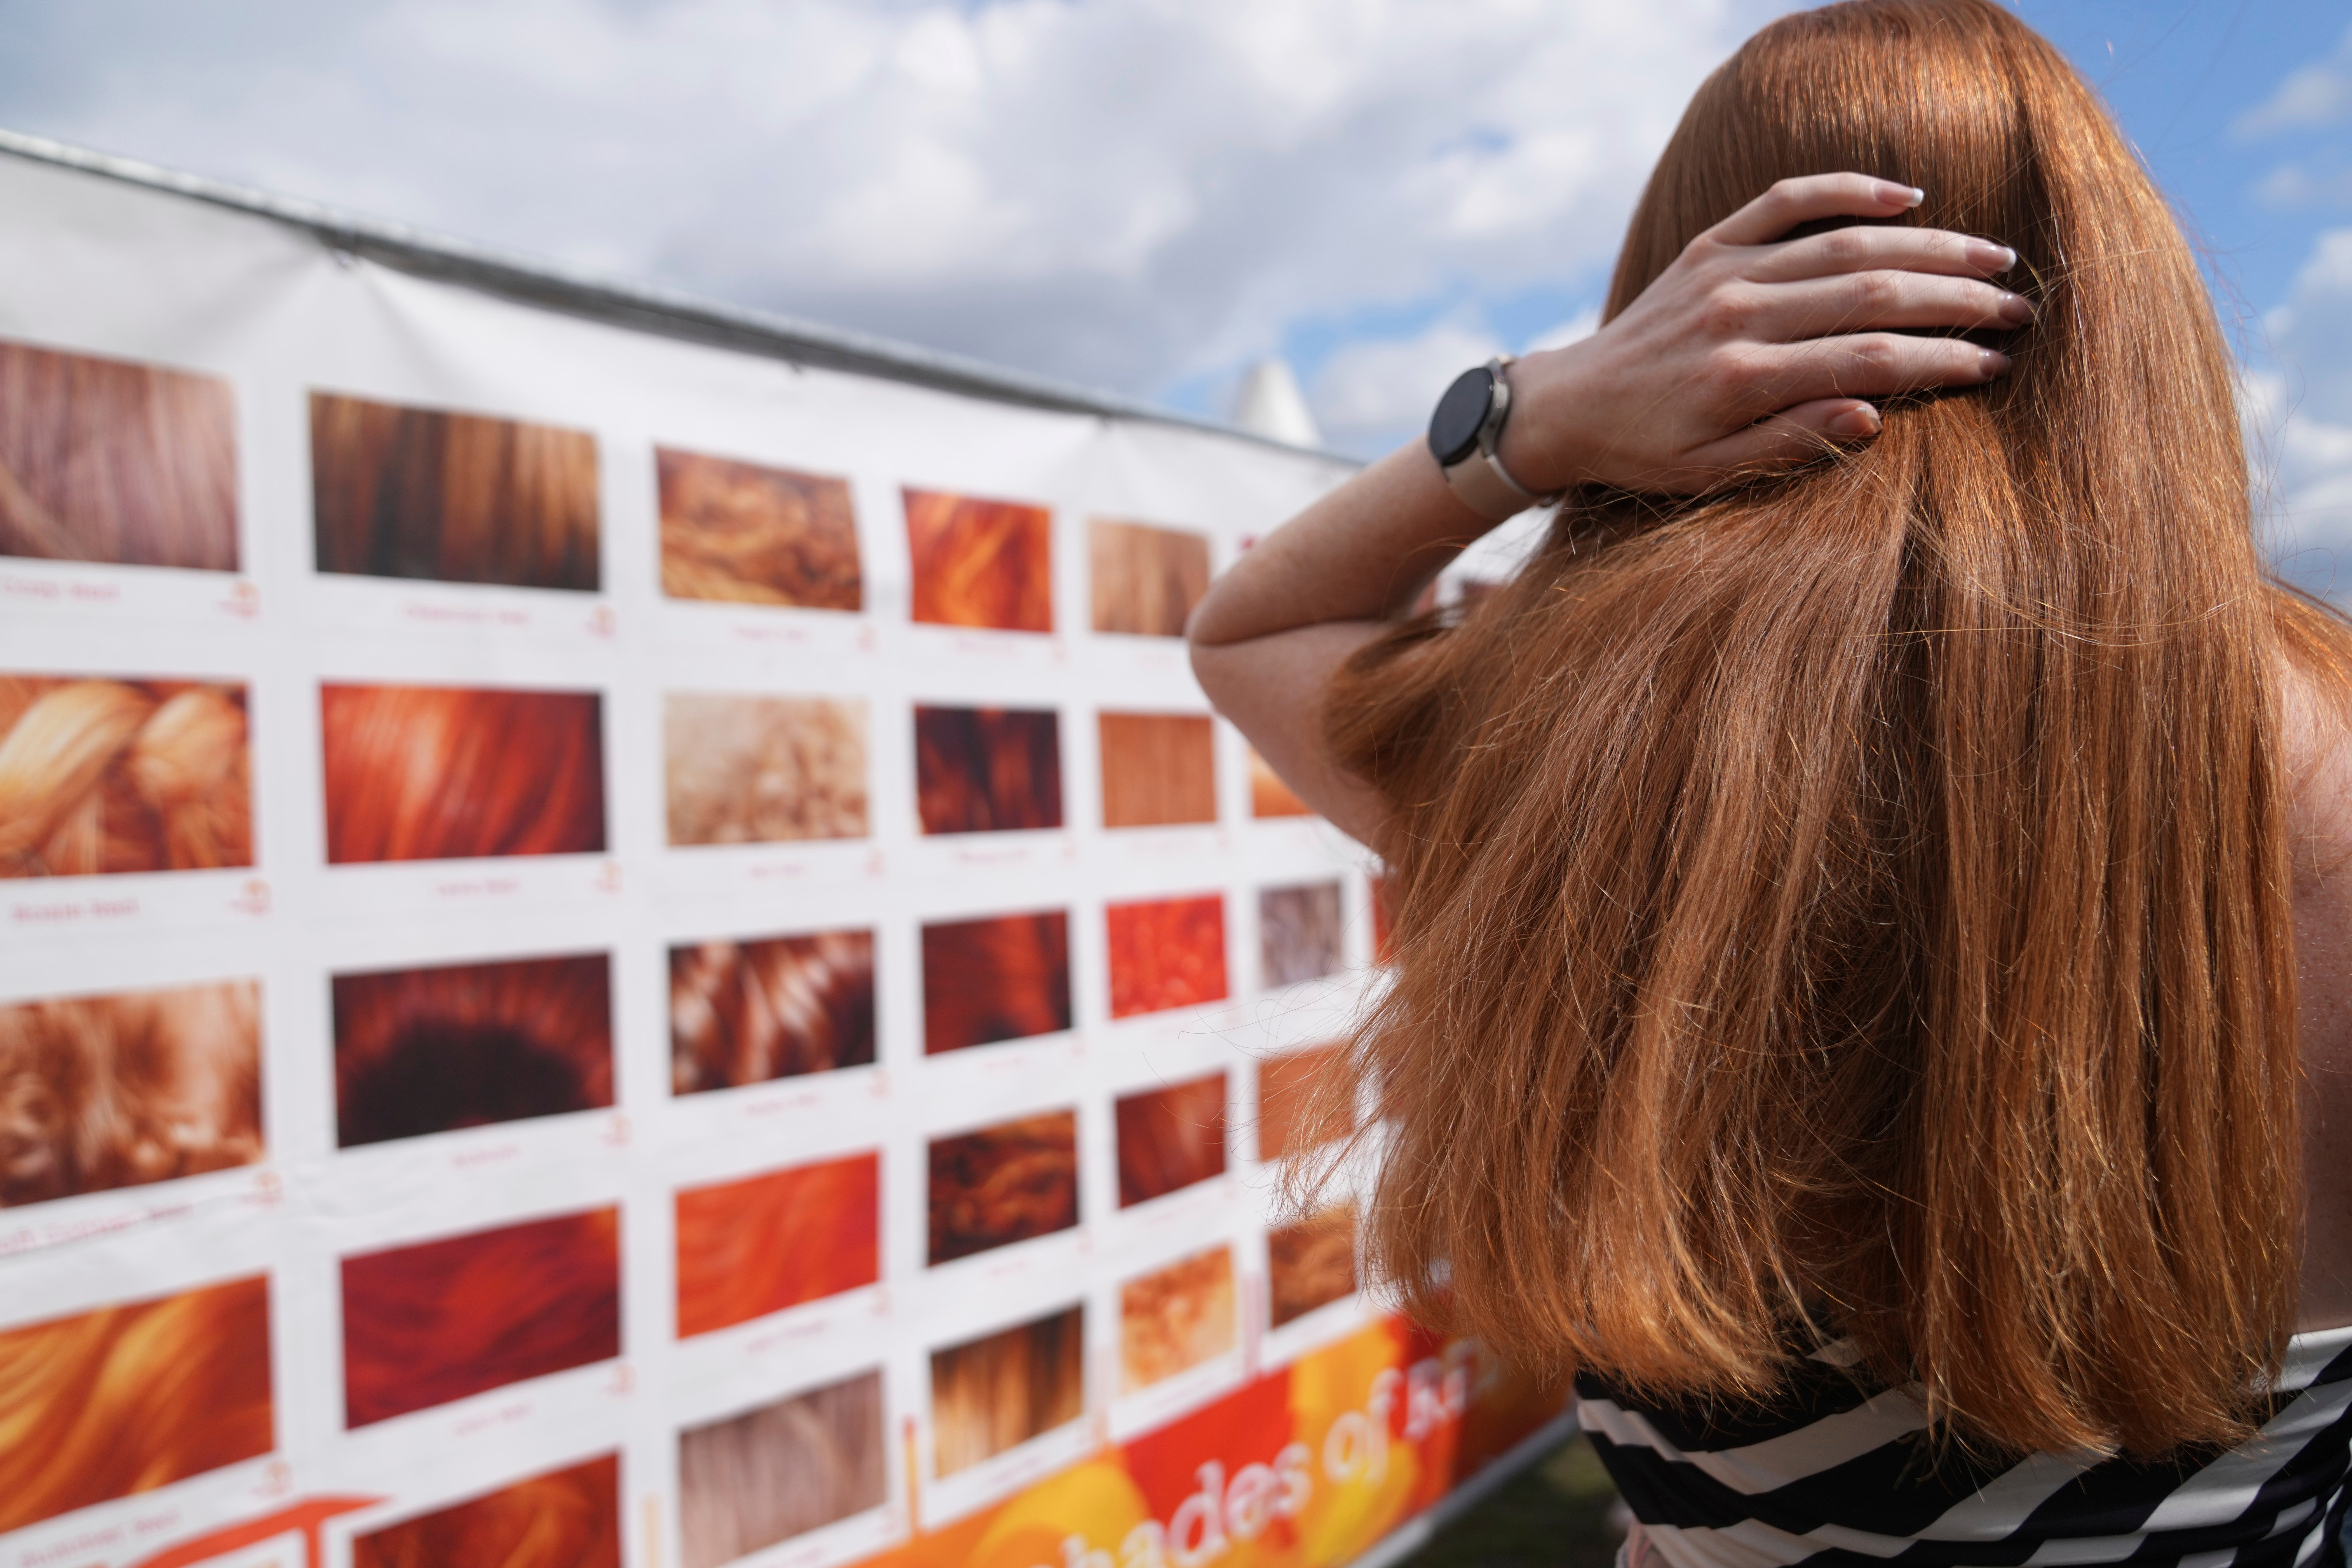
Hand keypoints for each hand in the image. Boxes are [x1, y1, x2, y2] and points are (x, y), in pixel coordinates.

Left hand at [1495, 172, 2030, 494]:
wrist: (1570, 405)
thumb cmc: (1645, 450)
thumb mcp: (1709, 473)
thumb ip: (1789, 443)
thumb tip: (1874, 416)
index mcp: (1743, 379)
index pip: (1871, 359)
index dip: (1941, 360)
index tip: (1993, 365)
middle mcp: (1739, 315)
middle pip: (1873, 293)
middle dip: (1955, 299)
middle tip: (2017, 309)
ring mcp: (1724, 272)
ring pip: (1847, 243)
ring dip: (1928, 247)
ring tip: (1991, 259)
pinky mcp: (1709, 247)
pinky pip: (1786, 202)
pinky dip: (1847, 189)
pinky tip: (1906, 197)